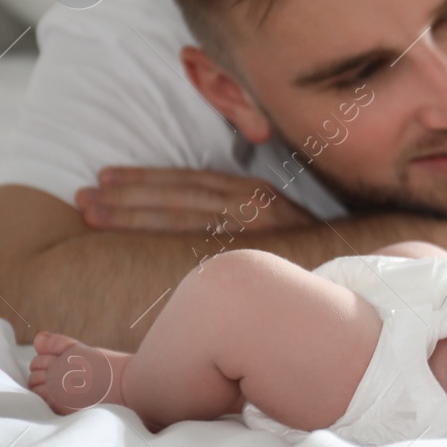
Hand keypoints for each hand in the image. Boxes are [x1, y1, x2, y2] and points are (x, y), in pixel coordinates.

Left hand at [74, 167, 314, 233]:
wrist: (364, 266)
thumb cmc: (317, 253)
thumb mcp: (284, 224)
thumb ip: (248, 216)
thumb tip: (210, 222)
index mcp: (256, 194)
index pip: (190, 182)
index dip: (145, 180)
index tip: (105, 179)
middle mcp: (254, 205)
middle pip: (179, 196)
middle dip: (127, 195)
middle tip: (81, 197)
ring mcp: (257, 229)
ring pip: (183, 215)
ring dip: (134, 211)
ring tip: (92, 211)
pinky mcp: (261, 251)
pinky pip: (205, 244)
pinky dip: (169, 239)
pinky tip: (135, 241)